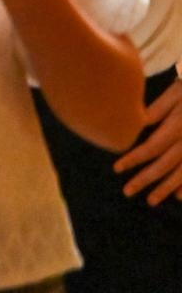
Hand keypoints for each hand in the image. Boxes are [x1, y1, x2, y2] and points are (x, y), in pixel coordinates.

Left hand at [115, 78, 181, 204]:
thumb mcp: (177, 91)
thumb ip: (158, 109)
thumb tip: (137, 123)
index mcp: (179, 125)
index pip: (153, 146)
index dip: (135, 158)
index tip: (117, 168)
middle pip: (166, 163)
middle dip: (147, 179)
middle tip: (127, 192)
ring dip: (167, 187)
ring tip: (151, 201)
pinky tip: (179, 197)